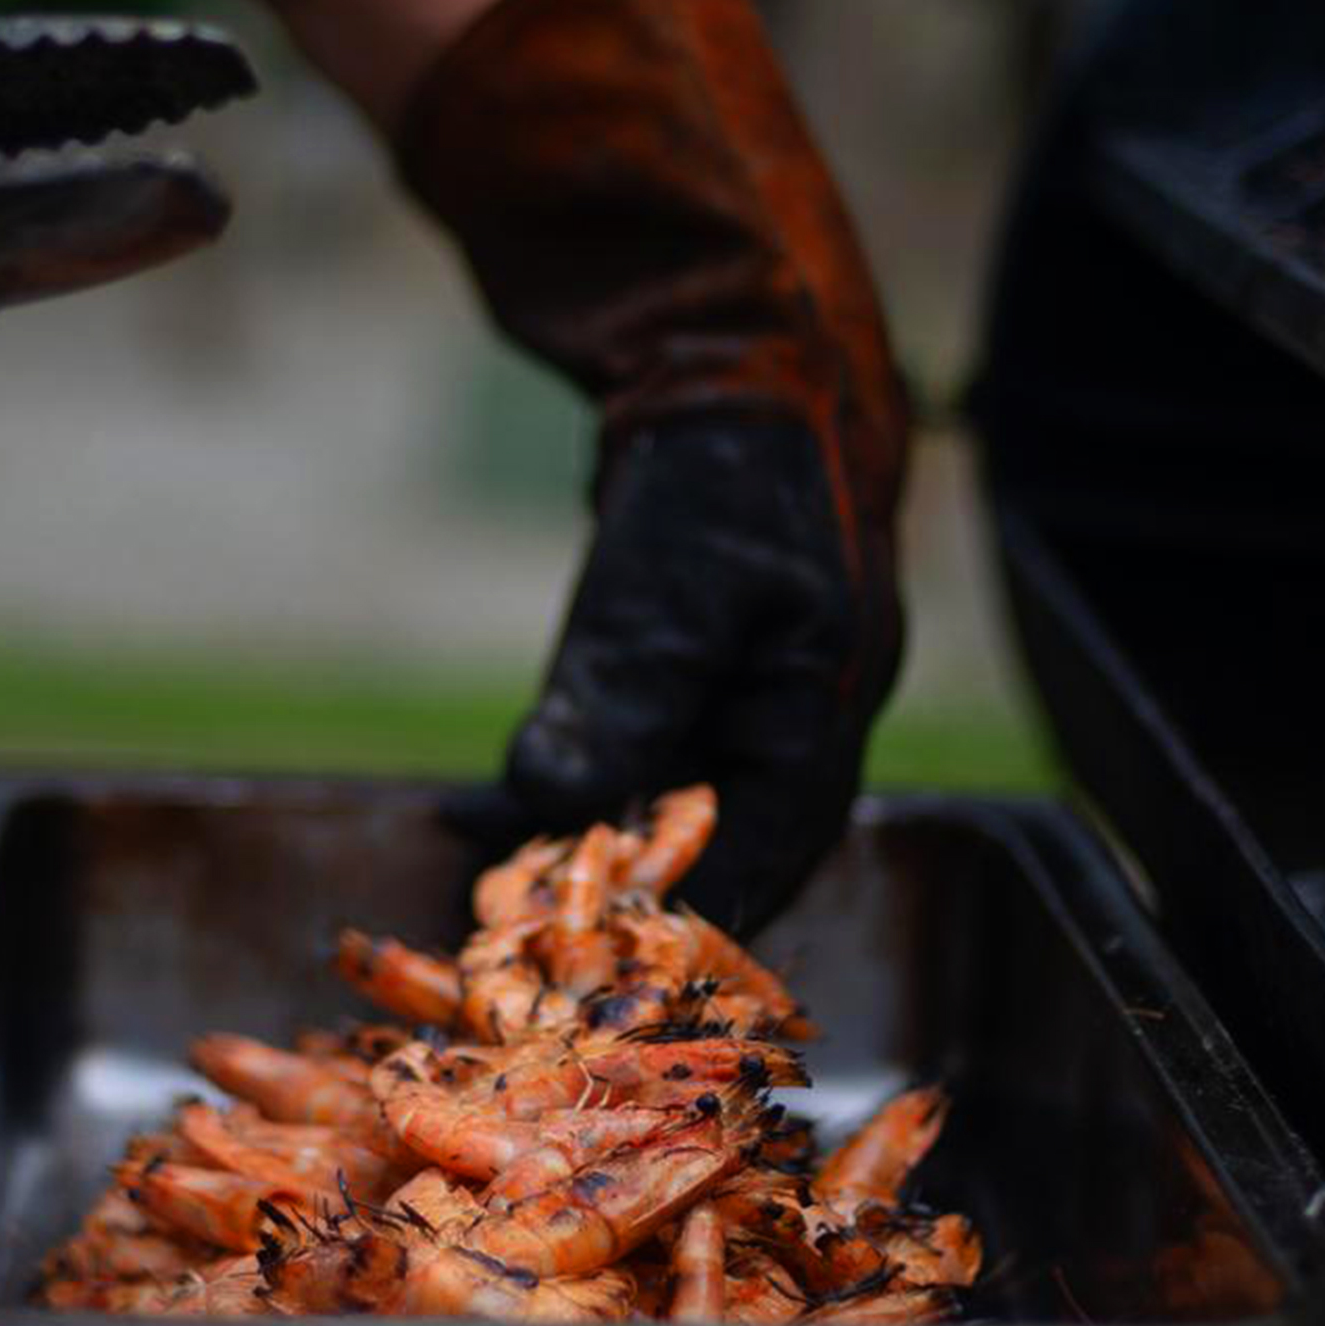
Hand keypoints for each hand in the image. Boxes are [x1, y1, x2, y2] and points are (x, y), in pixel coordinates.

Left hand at [504, 417, 899, 931]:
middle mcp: (801, 713)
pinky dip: (583, 784)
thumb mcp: (673, 586)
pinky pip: (646, 752)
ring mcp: (755, 689)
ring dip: (597, 845)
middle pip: (724, 844)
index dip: (693, 916)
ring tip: (498, 884)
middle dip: (636, 899)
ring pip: (676, 803)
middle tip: (533, 943)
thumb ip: (625, 696)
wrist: (732, 356)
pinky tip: (504, 807)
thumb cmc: (724, 466)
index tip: (610, 969)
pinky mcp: (703, 665)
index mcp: (826, 705)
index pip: (769, 850)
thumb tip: (554, 804)